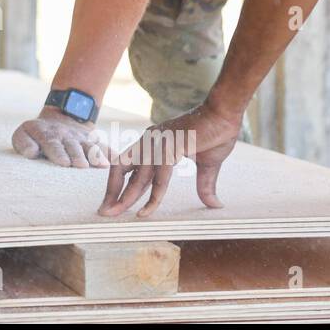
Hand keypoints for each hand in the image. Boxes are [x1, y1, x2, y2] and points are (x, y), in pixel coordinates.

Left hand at [12, 110, 110, 167]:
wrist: (57, 119)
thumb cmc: (35, 135)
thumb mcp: (22, 135)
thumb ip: (23, 143)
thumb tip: (31, 152)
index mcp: (46, 134)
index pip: (52, 144)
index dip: (58, 153)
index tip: (64, 163)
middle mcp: (65, 135)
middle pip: (72, 146)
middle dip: (77, 155)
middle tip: (81, 166)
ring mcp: (80, 137)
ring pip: (88, 145)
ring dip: (95, 155)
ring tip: (102, 166)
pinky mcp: (91, 139)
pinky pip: (102, 145)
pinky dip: (109, 152)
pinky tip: (117, 160)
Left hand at [98, 104, 240, 217]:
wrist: (226, 114)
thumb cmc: (216, 133)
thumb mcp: (207, 165)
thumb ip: (204, 185)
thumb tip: (214, 204)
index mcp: (154, 143)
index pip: (129, 167)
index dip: (119, 185)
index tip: (113, 203)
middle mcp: (150, 142)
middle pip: (122, 169)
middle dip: (112, 191)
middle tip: (104, 212)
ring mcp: (158, 143)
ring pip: (137, 176)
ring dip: (125, 197)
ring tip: (115, 214)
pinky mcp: (170, 147)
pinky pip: (159, 177)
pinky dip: (152, 196)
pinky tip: (145, 211)